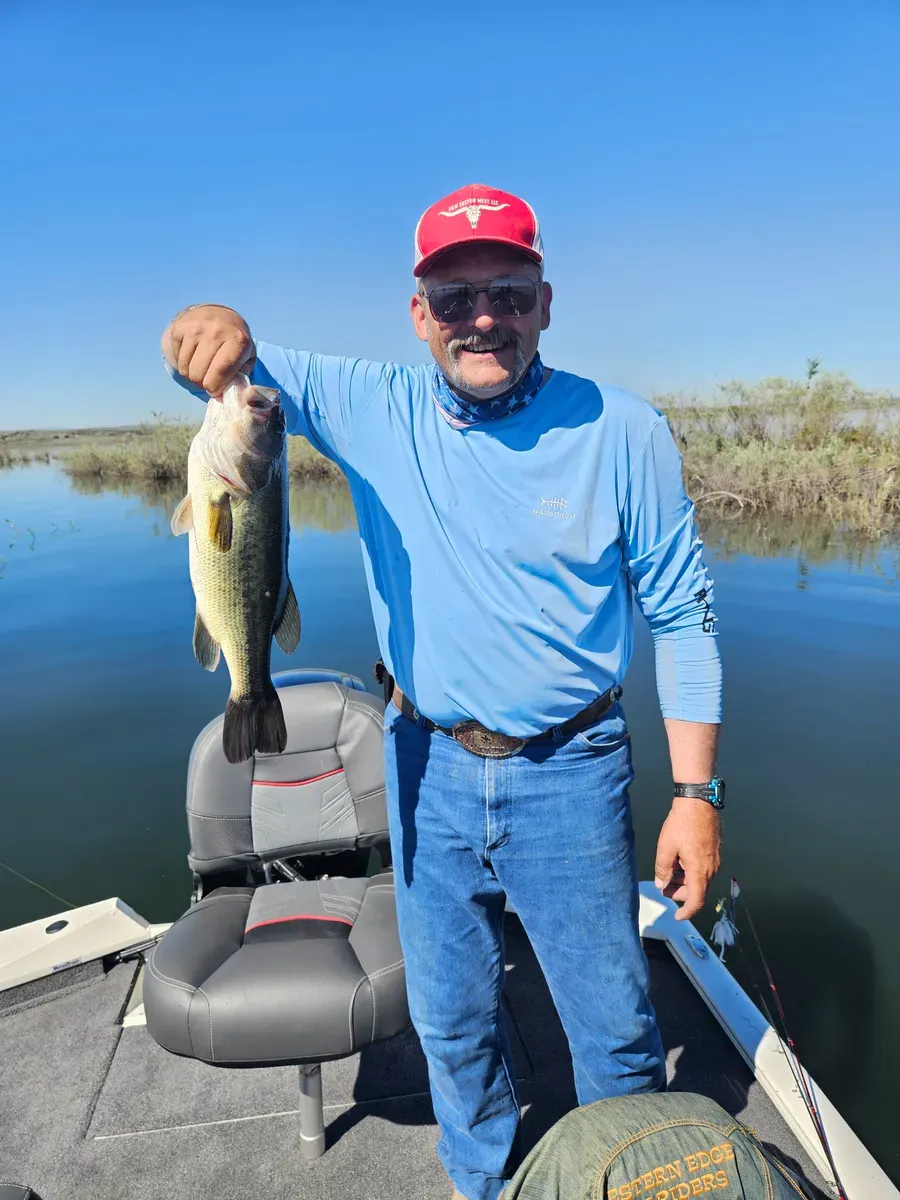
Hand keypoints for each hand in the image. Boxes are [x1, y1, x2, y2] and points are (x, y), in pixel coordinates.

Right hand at [161, 304, 254, 396]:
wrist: (220, 314)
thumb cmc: (235, 342)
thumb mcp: (246, 358)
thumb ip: (239, 380)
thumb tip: (219, 399)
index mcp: (237, 340)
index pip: (220, 373)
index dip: (215, 388)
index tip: (216, 390)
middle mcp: (216, 331)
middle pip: (199, 375)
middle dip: (203, 383)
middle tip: (209, 377)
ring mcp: (196, 328)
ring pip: (186, 370)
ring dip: (192, 375)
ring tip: (202, 366)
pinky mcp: (179, 328)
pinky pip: (177, 359)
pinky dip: (183, 364)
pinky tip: (193, 355)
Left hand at [654, 797, 720, 920]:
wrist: (698, 802)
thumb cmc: (682, 823)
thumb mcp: (666, 847)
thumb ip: (663, 869)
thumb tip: (662, 885)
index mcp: (699, 871)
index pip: (696, 901)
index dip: (687, 912)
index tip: (678, 916)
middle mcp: (711, 868)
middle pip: (697, 891)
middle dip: (680, 893)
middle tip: (664, 886)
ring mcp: (715, 860)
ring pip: (700, 880)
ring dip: (685, 881)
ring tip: (668, 870)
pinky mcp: (714, 851)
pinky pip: (703, 869)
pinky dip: (690, 871)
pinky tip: (678, 861)